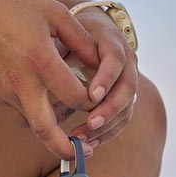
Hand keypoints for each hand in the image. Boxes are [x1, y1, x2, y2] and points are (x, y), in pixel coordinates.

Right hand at [0, 0, 100, 158]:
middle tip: (86, 153)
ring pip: (35, 126)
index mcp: (39, 60)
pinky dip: (37, 117)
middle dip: (68, 149)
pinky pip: (21, 117)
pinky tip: (46, 102)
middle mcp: (21, 83)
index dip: (92, 102)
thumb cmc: (15, 8)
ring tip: (68, 108)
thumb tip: (103, 65)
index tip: (98, 99)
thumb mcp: (55, 14)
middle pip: (46, 131)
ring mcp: (5, 93)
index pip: (75, 97)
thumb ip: (82, 41)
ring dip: (55, 127)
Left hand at [67, 8, 138, 149]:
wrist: (90, 33)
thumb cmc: (71, 35)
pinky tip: (90, 142)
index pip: (115, 59)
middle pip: (127, 88)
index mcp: (112, 41)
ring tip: (82, 138)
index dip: (106, 79)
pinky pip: (122, 119)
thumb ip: (59, 50)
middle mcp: (127, 61)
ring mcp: (129, 80)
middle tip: (90, 123)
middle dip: (109, 109)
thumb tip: (46, 74)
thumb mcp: (63, 34)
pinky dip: (107, 133)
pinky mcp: (126, 98)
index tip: (92, 96)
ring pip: (127, 107)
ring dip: (106, 126)